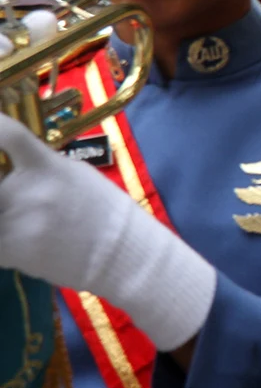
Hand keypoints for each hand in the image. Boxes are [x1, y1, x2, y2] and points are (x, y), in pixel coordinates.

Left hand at [0, 116, 215, 350]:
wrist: (121, 253)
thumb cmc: (102, 209)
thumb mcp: (75, 174)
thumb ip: (39, 165)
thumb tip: (9, 161)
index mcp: (46, 165)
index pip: (6, 134)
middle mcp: (27, 190)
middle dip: (1, 183)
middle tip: (10, 190)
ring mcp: (15, 222)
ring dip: (1, 210)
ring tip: (18, 214)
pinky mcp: (9, 252)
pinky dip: (1, 238)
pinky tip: (19, 238)